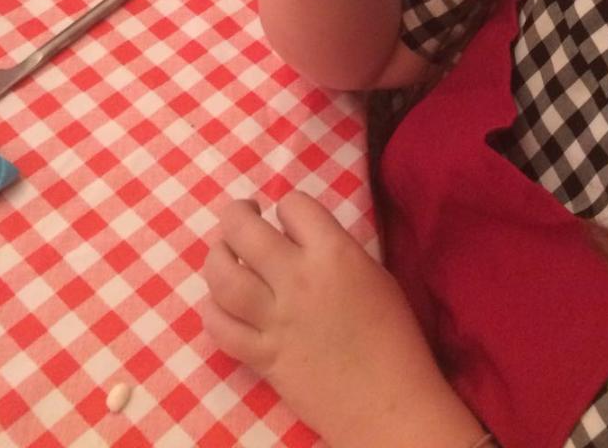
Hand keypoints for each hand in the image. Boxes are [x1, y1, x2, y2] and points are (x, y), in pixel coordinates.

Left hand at [201, 193, 483, 447]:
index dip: (289, 208)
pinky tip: (222, 302)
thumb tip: (301, 239)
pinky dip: (213, 309)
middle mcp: (298, 280)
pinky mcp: (261, 357)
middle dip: (237, 214)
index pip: (293, 206)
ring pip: (223, 276)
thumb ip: (335, 251)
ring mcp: (275, 321)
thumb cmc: (394, 336)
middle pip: (244, 231)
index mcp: (335, 254)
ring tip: (225, 252)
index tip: (292, 220)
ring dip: (217, 256)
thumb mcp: (373, 275)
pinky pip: (221, 327)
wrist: (388, 401)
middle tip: (243, 215)